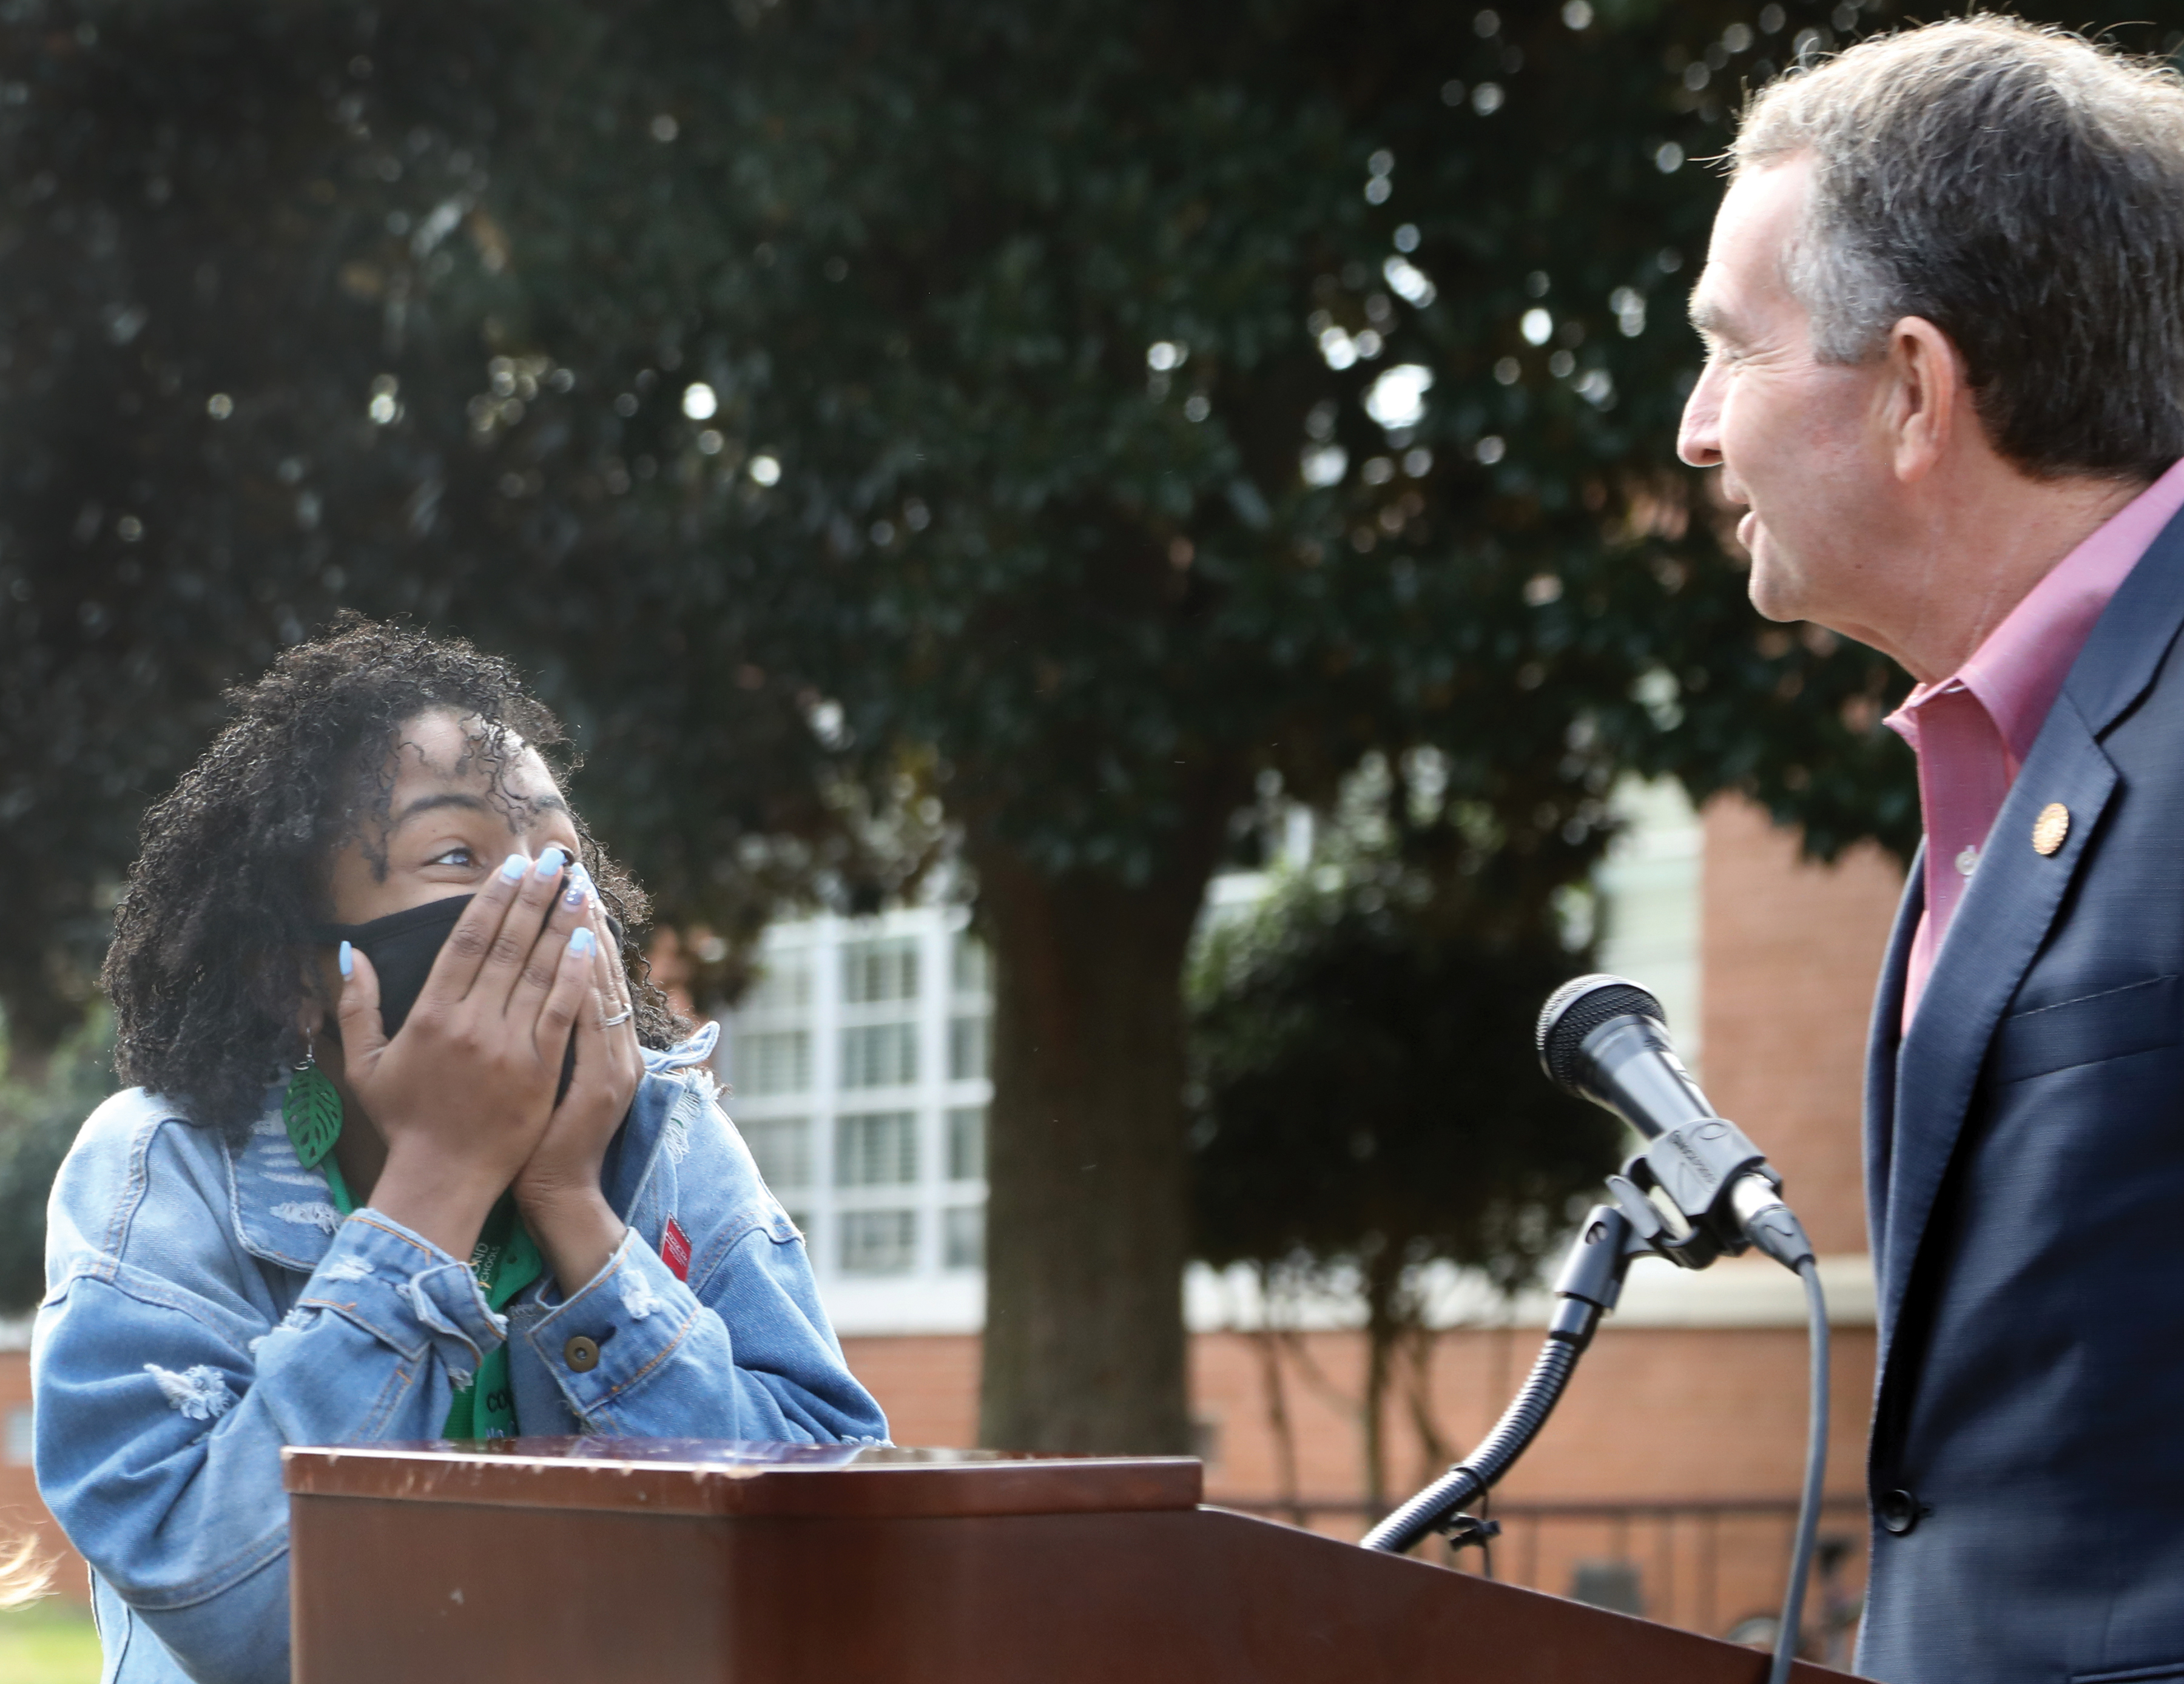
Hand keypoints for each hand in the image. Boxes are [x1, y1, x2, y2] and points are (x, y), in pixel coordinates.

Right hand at [335, 847, 596, 1259]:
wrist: (441, 1179)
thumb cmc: (403, 1122)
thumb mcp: (365, 1065)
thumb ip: (357, 1006)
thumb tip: (350, 952)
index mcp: (430, 1016)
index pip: (466, 942)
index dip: (492, 899)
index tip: (512, 867)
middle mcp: (471, 1024)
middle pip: (508, 945)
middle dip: (534, 897)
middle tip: (554, 858)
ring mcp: (508, 1047)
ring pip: (539, 971)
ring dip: (561, 924)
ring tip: (579, 888)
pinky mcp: (540, 1070)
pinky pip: (561, 1011)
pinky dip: (576, 975)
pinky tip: (589, 943)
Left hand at [515, 865, 642, 1291]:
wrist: (560, 1191)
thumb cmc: (546, 1138)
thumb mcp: (567, 1080)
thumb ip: (565, 1032)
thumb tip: (553, 984)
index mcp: (605, 1043)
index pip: (594, 972)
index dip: (582, 928)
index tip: (566, 886)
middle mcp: (616, 1046)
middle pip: (600, 969)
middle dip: (581, 918)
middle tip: (570, 871)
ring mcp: (611, 1064)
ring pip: (600, 989)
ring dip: (584, 941)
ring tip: (572, 896)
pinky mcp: (597, 1084)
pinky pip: (588, 1024)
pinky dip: (581, 988)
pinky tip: (572, 953)